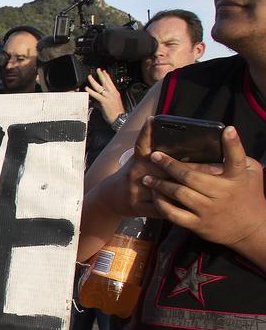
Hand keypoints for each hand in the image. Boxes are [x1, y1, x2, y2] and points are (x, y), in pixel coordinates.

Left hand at [85, 69, 125, 124]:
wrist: (119, 118)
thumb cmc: (115, 113)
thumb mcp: (108, 105)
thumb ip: (100, 102)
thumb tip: (95, 102)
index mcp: (115, 93)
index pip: (110, 82)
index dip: (107, 76)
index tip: (104, 71)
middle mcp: (112, 93)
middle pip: (106, 82)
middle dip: (101, 75)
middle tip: (98, 69)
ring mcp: (108, 97)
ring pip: (100, 87)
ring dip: (94, 81)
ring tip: (90, 76)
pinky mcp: (104, 101)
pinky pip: (96, 95)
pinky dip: (91, 91)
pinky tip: (87, 88)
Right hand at [93, 117, 220, 219]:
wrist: (112, 197)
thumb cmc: (135, 175)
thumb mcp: (141, 161)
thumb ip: (159, 154)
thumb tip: (190, 141)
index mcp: (139, 159)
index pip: (142, 143)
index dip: (146, 131)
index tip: (153, 119)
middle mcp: (137, 172)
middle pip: (168, 169)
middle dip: (195, 170)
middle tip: (217, 168)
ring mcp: (135, 190)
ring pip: (167, 191)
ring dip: (191, 191)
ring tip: (212, 189)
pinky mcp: (137, 206)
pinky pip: (162, 209)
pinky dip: (178, 209)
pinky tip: (195, 208)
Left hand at [143, 125, 265, 248]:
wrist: (251, 229)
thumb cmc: (249, 195)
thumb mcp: (251, 174)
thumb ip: (238, 157)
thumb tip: (225, 137)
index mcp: (237, 178)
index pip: (235, 159)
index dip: (232, 143)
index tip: (227, 130)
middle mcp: (222, 193)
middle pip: (192, 177)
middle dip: (170, 165)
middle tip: (155, 156)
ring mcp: (209, 209)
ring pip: (179, 194)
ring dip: (160, 185)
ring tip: (146, 178)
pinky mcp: (199, 224)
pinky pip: (174, 214)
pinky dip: (162, 204)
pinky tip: (155, 196)